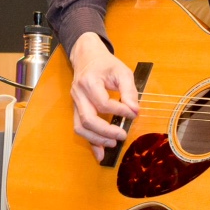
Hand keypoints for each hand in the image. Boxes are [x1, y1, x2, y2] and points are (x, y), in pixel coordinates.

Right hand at [69, 32, 138, 161]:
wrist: (87, 57)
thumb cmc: (106, 64)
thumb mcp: (122, 71)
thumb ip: (129, 91)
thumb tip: (135, 110)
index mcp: (89, 82)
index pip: (103, 103)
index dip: (120, 111)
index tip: (133, 114)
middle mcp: (78, 94)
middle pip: (88, 119)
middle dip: (106, 131)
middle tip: (122, 135)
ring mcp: (75, 103)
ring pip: (81, 127)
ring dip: (97, 139)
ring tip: (113, 143)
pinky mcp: (76, 109)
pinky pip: (80, 128)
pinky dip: (90, 141)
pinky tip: (100, 153)